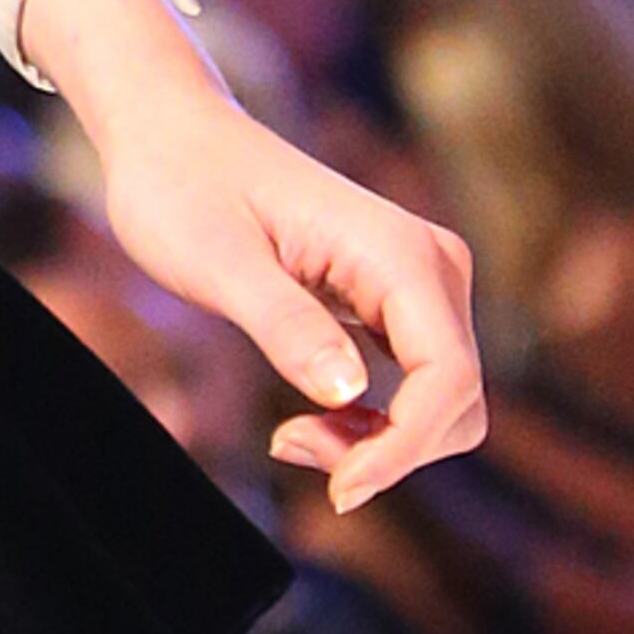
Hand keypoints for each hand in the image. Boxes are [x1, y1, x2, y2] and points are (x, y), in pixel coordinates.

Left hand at [21, 0, 481, 511]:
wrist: (175, 140)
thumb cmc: (183, 190)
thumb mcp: (218, 264)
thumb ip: (285, 325)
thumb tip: (348, 393)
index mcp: (401, 253)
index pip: (449, 379)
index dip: (404, 450)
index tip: (338, 493)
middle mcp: (432, 265)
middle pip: (457, 401)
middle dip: (387, 449)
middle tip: (285, 445)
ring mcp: (421, 283)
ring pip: (443, 402)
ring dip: (378, 441)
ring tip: (287, 437)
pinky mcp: (399, 300)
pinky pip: (417, 385)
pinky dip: (372, 423)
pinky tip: (307, 421)